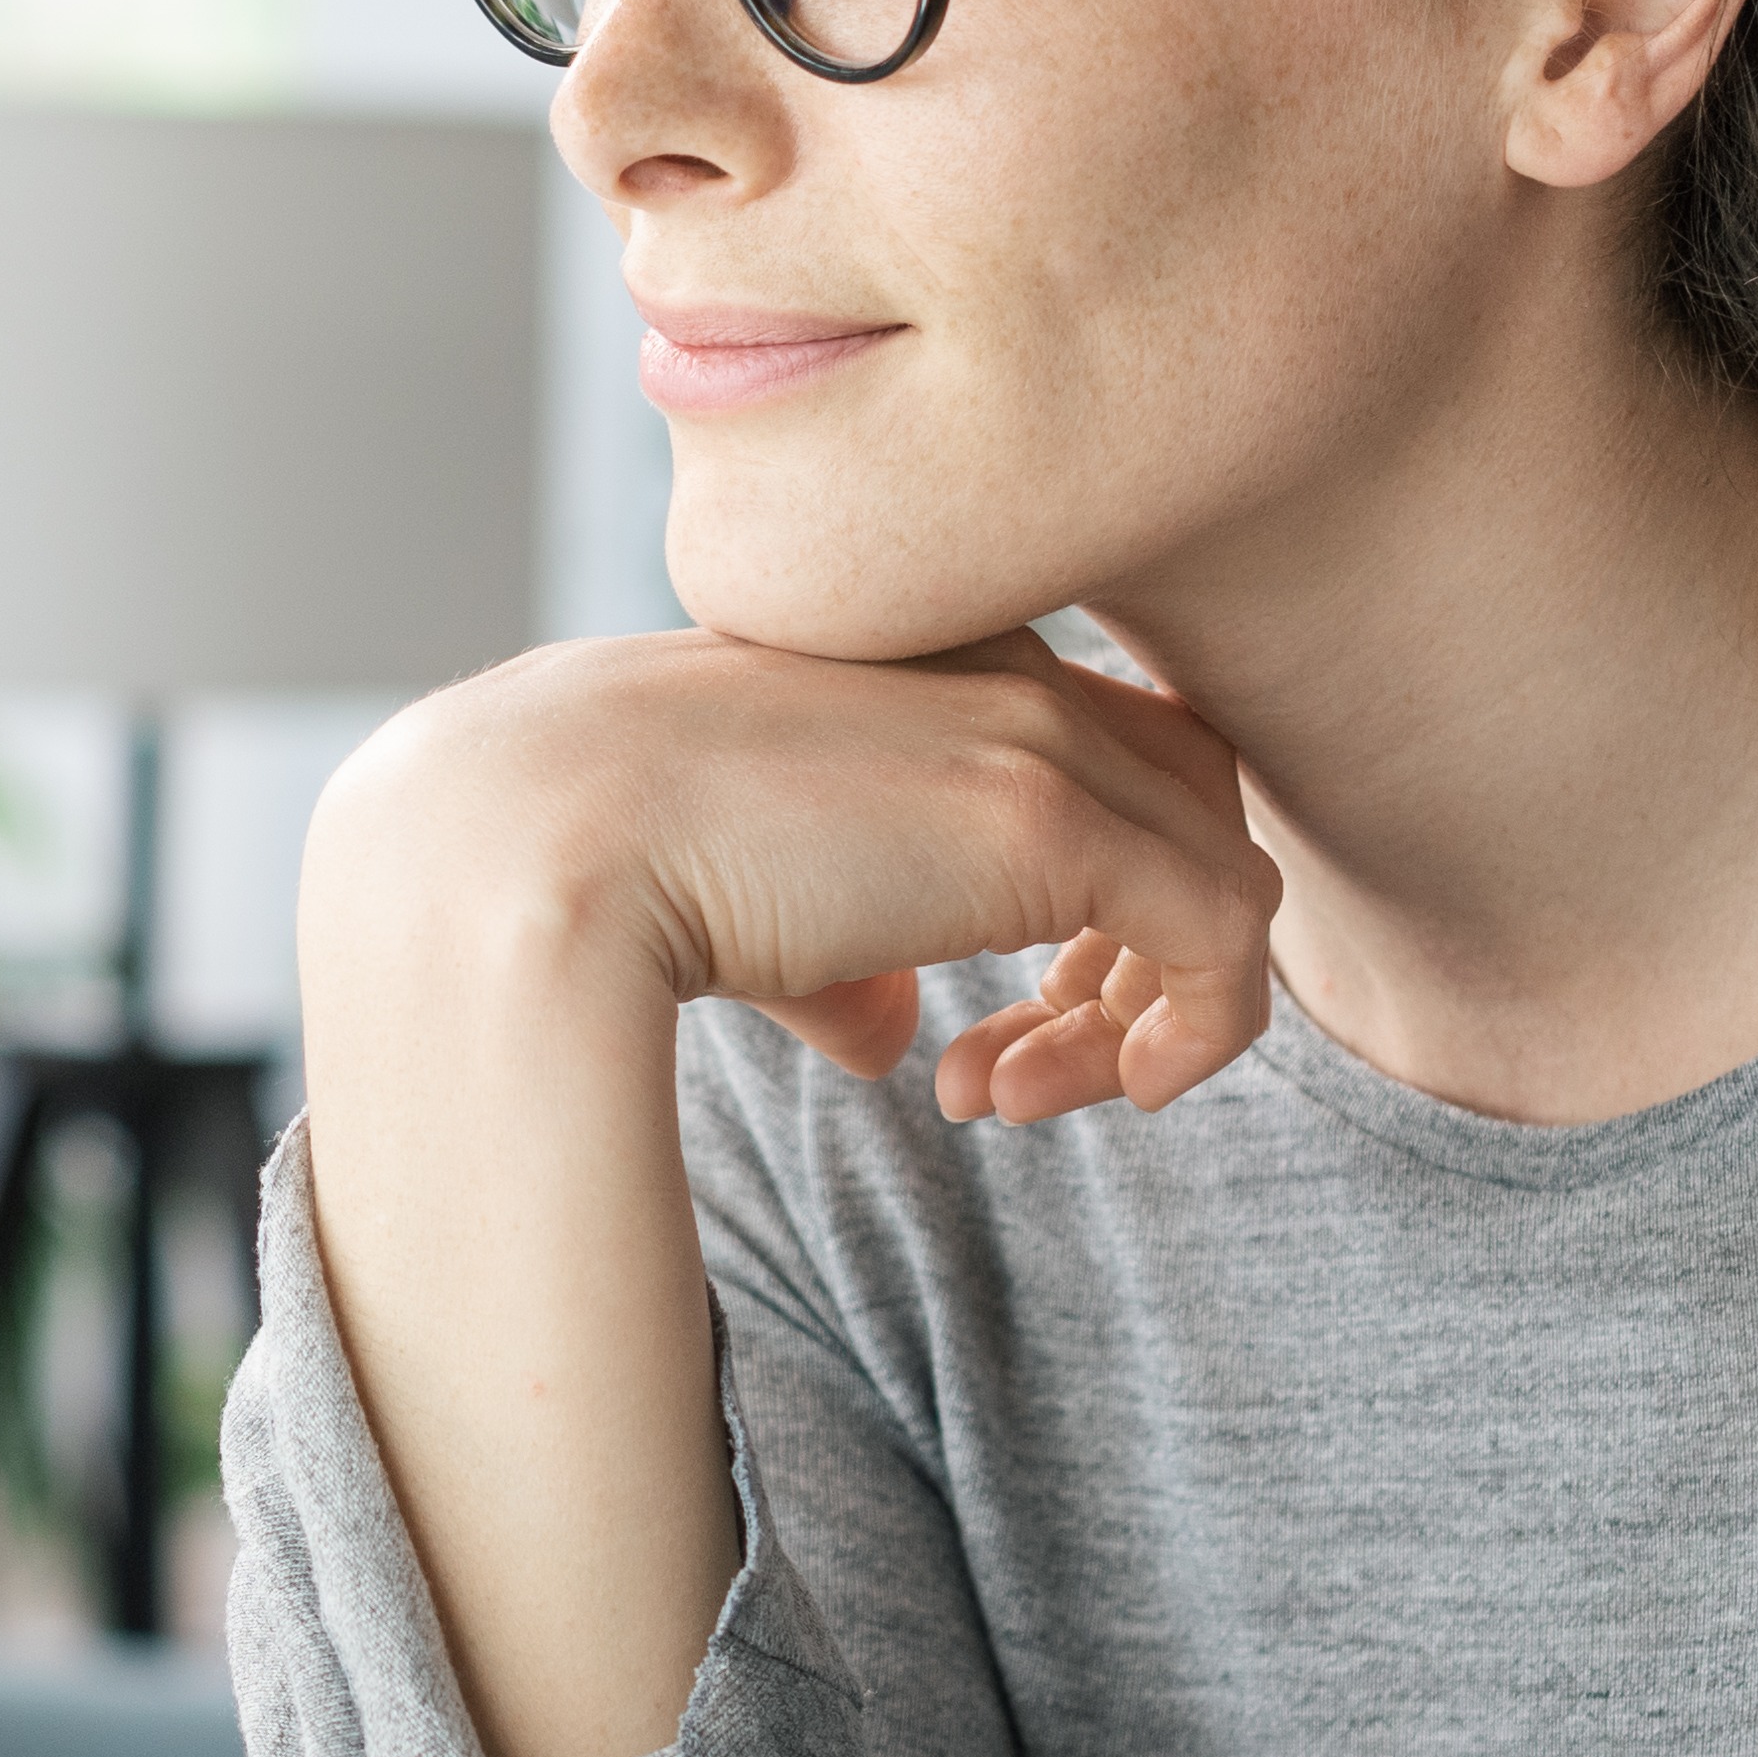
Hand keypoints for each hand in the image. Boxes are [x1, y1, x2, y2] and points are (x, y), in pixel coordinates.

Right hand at [288, 620, 1283, 1756]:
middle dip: (1129, 951)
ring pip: (1219, 868)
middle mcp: (998, 669)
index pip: (1091, 746)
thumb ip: (838, 946)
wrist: (530, 842)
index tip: (979, 1026)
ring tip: (1015, 1099)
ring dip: (1145, 1011)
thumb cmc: (591, 863)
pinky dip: (1182, 1036)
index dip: (1076, 898)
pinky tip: (1029, 1102)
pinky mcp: (1055, 824)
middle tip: (1014, 1069)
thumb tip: (893, 1033)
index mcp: (919, 655)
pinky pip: (1226, 935)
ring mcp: (1034, 737)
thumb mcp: (733, 892)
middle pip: (1181, 797)